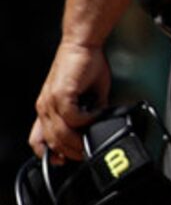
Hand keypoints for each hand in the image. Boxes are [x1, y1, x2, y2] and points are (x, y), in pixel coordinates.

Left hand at [31, 42, 109, 161]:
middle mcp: (45, 107)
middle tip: (88, 152)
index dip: (50, 154)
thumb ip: (88, 115)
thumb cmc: (85, 66)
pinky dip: (87, 122)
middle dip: (72, 152)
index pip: (38, 140)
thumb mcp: (86, 98)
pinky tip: (96, 115)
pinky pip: (73, 119)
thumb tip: (98, 129)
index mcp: (48, 108)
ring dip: (79, 141)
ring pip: (61, 134)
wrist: (82, 44)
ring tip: (94, 138)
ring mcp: (51, 102)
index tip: (64, 160)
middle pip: (53, 142)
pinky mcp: (61, 95)